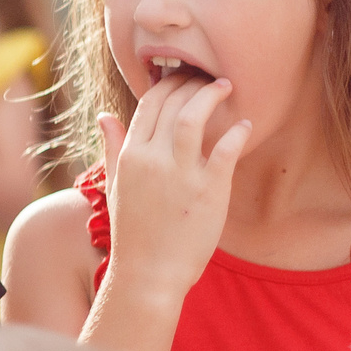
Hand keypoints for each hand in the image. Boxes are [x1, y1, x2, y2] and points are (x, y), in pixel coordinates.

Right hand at [98, 77, 249, 307]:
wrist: (149, 273)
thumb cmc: (134, 232)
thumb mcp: (116, 185)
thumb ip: (113, 147)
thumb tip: (106, 115)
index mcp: (130, 156)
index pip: (149, 104)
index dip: (167, 84)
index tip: (182, 77)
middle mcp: (152, 159)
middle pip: (172, 104)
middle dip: (191, 83)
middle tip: (208, 76)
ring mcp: (180, 174)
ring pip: (193, 118)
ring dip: (210, 96)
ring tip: (225, 87)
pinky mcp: (208, 190)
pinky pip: (225, 150)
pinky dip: (236, 133)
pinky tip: (244, 125)